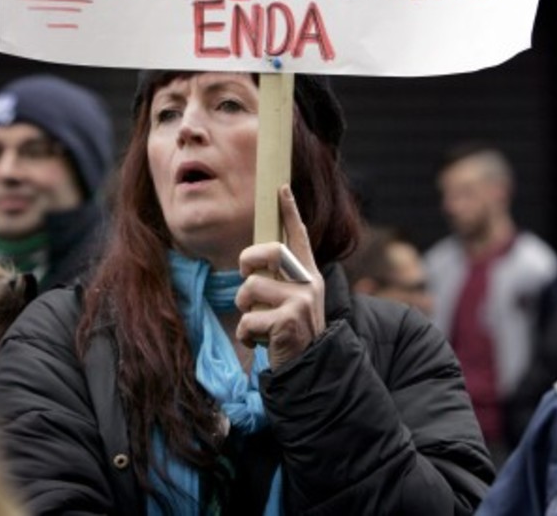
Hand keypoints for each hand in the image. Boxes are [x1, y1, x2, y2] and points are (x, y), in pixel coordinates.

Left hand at [235, 184, 325, 368]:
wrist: (312, 369)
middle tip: (247, 278)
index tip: (281, 187)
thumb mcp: (295, 300)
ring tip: (258, 323)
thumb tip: (256, 262)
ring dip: (244, 309)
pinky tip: (261, 342)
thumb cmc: (294, 331)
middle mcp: (308, 282)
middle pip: (269, 252)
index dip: (290, 210)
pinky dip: (247, 335)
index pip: (299, 235)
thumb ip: (282, 280)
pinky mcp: (288, 322)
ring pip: (250, 289)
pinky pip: (248, 320)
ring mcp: (300, 301)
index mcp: (308, 273)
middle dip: (248, 263)